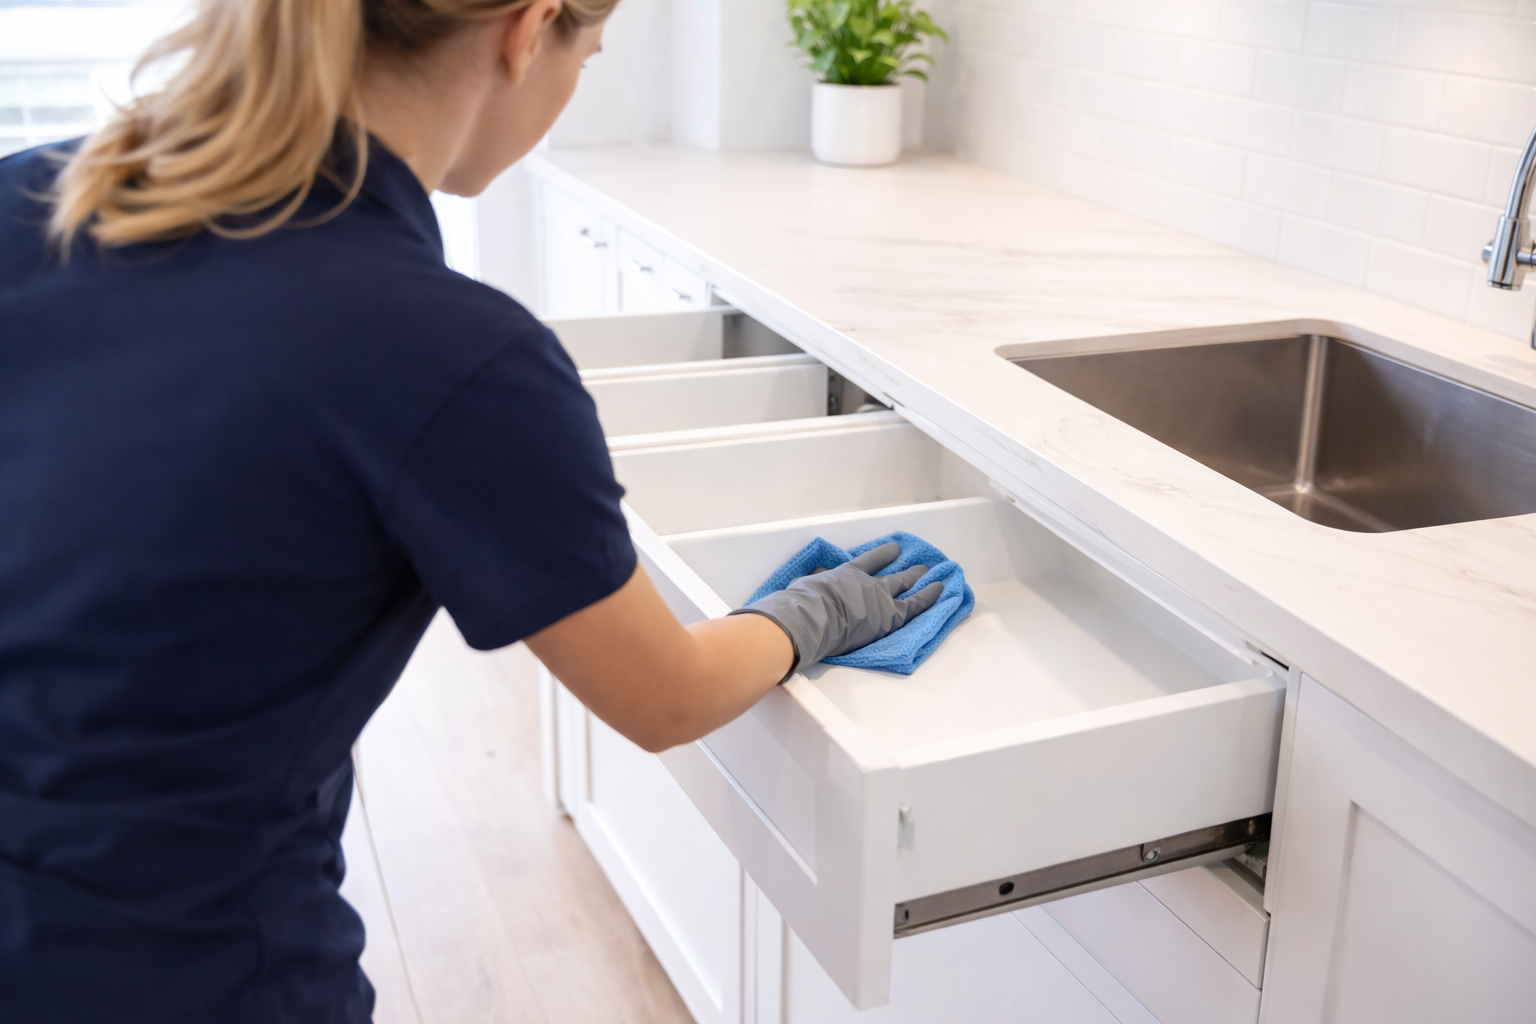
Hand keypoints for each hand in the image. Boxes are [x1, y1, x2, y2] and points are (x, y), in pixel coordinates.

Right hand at [730, 541, 944, 677]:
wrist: (813, 618)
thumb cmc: (802, 604)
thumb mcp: (805, 586)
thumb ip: (816, 580)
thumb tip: (818, 574)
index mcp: (846, 574)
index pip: (868, 562)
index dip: (883, 555)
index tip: (893, 549)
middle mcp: (867, 583)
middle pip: (892, 575)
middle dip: (907, 569)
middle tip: (920, 565)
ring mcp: (882, 598)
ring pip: (906, 585)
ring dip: (921, 579)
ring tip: (933, 575)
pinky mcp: (891, 616)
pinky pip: (917, 604)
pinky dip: (930, 596)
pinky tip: (941, 590)